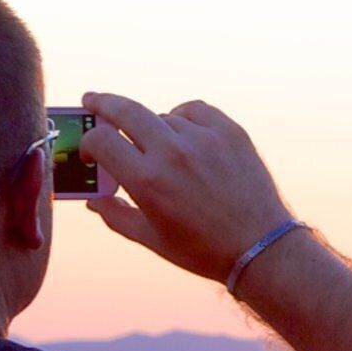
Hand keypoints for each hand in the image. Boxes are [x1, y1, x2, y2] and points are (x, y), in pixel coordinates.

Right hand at [79, 92, 291, 284]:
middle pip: (124, 110)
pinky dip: (184, 118)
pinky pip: (195, 110)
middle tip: (92, 100)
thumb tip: (93, 201)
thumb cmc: (205, 250)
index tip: (91, 152)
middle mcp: (173, 153)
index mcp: (148, 181)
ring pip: (162, 116)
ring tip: (159, 150)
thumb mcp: (153, 240)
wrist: (262, 248)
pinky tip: (184, 133)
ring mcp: (204, 139)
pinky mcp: (230, 132)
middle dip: (102, 103)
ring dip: (153, 128)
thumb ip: (116, 216)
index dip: (89, 142)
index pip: (101, 139)